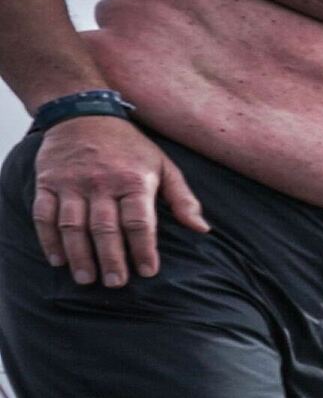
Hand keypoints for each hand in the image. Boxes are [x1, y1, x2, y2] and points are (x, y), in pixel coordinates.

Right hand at [32, 118, 208, 285]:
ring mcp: (72, 183)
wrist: (83, 114)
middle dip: (111, 258)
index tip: (148, 272)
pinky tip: (57, 259)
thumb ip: (183, 199)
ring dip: (79, 255)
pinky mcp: (48, 182)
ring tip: (86, 278)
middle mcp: (102, 184)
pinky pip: (44, 214)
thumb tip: (203, 229)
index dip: (144, 249)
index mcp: (134, 181)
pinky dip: (48, 239)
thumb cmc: (131, 146)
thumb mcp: (164, 165)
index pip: (139, 222)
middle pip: (105, 228)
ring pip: (73, 225)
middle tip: (116, 283)